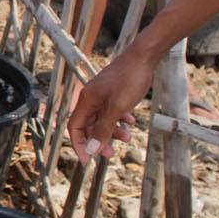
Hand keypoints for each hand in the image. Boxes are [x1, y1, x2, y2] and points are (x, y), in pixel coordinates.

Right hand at [68, 47, 153, 162]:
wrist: (143, 57)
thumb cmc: (129, 79)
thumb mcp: (117, 108)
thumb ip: (103, 129)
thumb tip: (91, 148)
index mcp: (87, 101)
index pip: (75, 127)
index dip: (79, 145)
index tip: (88, 161)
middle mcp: (91, 98)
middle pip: (89, 125)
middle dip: (99, 141)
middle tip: (110, 155)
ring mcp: (102, 94)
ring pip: (102, 119)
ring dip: (113, 131)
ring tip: (128, 137)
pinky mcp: (113, 91)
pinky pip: (112, 110)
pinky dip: (120, 119)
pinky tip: (131, 121)